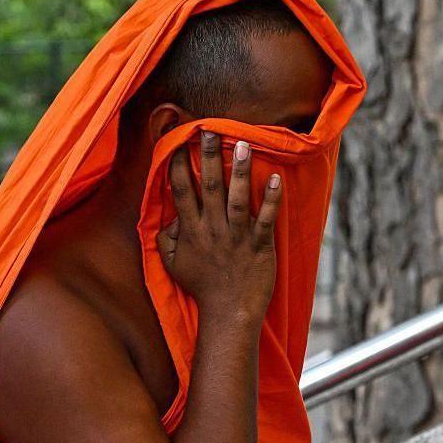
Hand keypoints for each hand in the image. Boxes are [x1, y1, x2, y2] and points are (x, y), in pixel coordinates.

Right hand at [156, 131, 281, 320]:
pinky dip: (271, 199)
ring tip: (241, 143)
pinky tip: (275, 177)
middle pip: (209, 187)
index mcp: (191, 231)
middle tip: (207, 130)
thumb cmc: (202, 287)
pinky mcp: (260, 245)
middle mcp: (212, 229)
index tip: (175, 143)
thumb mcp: (173, 265)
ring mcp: (237, 236)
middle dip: (207, 156)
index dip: (177, 166)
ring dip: (239, 170)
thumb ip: (166, 239)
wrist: (230, 313)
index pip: (181, 192)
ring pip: (237, 198)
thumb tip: (168, 219)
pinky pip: (266, 219)